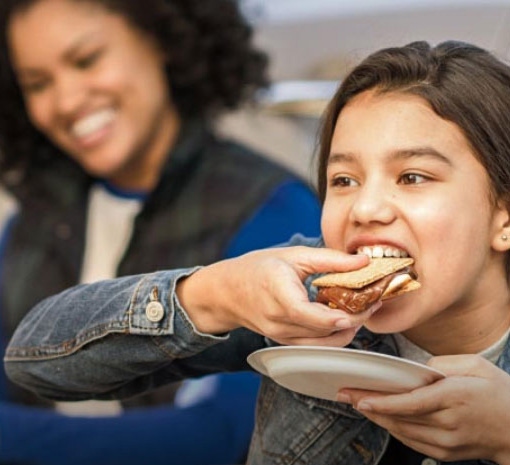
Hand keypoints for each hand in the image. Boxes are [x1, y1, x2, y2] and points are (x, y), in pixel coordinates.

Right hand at [177, 246, 379, 345]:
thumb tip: (363, 262)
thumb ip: (329, 260)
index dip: (347, 315)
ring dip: (348, 329)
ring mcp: (280, 337)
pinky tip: (341, 316)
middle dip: (357, 320)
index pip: (317, 317)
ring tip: (362, 308)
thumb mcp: (292, 256)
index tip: (371, 302)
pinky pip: (315, 344)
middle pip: (328, 334)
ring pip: (325, 344)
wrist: (226, 291)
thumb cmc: (256, 269)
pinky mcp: (283, 343)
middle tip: (375, 301)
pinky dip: (333, 334)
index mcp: (280, 296)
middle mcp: (279, 323)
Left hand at [337, 354, 509, 462]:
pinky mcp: (445, 453)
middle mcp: (448, 423)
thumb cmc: (498, 392)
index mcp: (454, 397)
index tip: (360, 397)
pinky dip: (393, 428)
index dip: (382, 402)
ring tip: (357, 403)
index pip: (410, 402)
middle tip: (345, 394)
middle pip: (399, 417)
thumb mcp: (475, 366)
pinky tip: (380, 417)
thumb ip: (442, 365)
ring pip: (402, 431)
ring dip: (377, 418)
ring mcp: (447, 442)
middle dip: (369, 406)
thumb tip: (415, 371)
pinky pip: (411, 441)